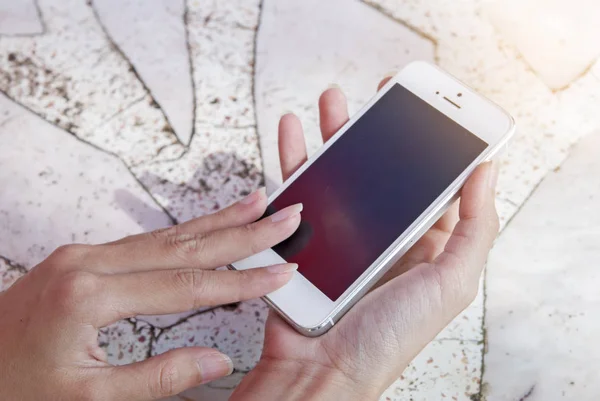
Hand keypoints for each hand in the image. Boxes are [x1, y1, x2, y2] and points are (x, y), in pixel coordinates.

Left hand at [0, 190, 301, 400]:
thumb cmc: (14, 390)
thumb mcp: (88, 399)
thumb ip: (158, 378)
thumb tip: (214, 361)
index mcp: (88, 296)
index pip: (187, 285)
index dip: (242, 280)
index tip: (280, 271)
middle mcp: (87, 264)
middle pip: (183, 244)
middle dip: (241, 231)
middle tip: (283, 216)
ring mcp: (82, 257)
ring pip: (166, 235)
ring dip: (216, 223)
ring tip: (253, 206)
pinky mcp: (80, 260)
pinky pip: (144, 241)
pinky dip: (183, 233)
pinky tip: (204, 229)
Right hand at [231, 79, 499, 399]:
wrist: (322, 370)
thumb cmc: (387, 337)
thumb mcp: (449, 283)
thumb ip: (473, 228)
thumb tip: (486, 170)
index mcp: (424, 245)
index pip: (430, 183)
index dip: (428, 144)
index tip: (425, 111)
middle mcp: (383, 235)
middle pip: (380, 171)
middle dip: (376, 130)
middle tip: (375, 97)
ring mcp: (341, 234)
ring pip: (339, 172)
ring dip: (334, 134)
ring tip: (331, 102)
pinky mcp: (304, 238)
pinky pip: (299, 189)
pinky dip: (293, 158)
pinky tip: (293, 132)